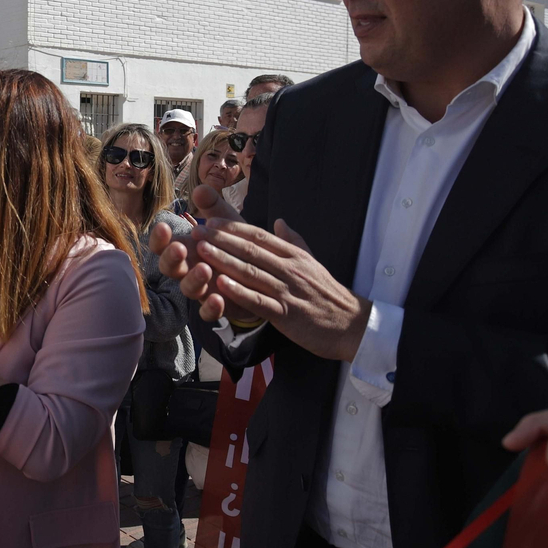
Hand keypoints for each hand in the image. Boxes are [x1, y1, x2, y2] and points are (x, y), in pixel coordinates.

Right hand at [152, 184, 244, 318]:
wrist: (261, 273)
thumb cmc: (236, 244)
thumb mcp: (227, 223)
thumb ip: (214, 206)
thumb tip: (201, 189)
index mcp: (186, 247)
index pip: (163, 244)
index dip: (159, 238)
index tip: (164, 226)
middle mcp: (188, 269)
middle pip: (168, 267)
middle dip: (171, 258)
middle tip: (179, 248)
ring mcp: (201, 289)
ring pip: (187, 289)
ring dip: (193, 280)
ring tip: (205, 269)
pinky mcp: (216, 307)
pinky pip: (207, 313)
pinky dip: (211, 308)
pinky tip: (219, 298)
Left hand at [190, 218, 370, 361]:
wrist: (351, 325)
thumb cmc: (328, 295)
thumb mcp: (313, 262)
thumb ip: (294, 241)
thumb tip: (279, 221)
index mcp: (294, 256)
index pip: (259, 236)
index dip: (233, 228)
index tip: (210, 221)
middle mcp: (290, 269)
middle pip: (251, 250)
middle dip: (221, 240)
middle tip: (196, 231)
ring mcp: (288, 291)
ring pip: (251, 272)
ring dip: (224, 260)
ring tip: (201, 251)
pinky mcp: (286, 314)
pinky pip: (259, 301)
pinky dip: (239, 292)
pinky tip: (220, 284)